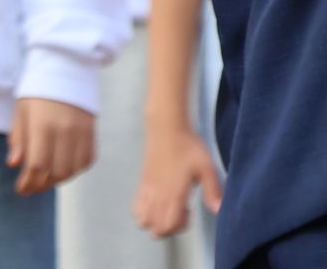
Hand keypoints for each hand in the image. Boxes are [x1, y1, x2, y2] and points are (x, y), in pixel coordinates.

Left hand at [8, 98, 94, 194]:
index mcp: (43, 125)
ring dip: (57, 180)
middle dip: (42, 184)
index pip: (37, 165)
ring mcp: (81, 133)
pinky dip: (74, 170)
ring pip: (73, 170)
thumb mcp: (21, 111)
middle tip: (31, 187)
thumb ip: (19, 138)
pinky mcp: (92, 133)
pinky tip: (63, 169)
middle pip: (56, 172)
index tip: (20, 190)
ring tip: (44, 179)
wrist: (65, 68)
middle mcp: (65, 132)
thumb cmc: (37, 90)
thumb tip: (14, 165)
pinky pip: (86, 161)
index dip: (28, 182)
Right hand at [132, 118, 223, 237]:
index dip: (179, 228)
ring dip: (154, 221)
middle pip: (154, 227)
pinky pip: (135, 205)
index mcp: (173, 192)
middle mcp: (157, 194)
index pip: (167, 224)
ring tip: (168, 210)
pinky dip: (144, 212)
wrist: (166, 126)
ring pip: (142, 219)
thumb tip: (219, 211)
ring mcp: (147, 188)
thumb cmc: (188, 146)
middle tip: (181, 213)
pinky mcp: (142, 182)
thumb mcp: (207, 167)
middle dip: (168, 229)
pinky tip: (158, 202)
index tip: (190, 212)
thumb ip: (213, 191)